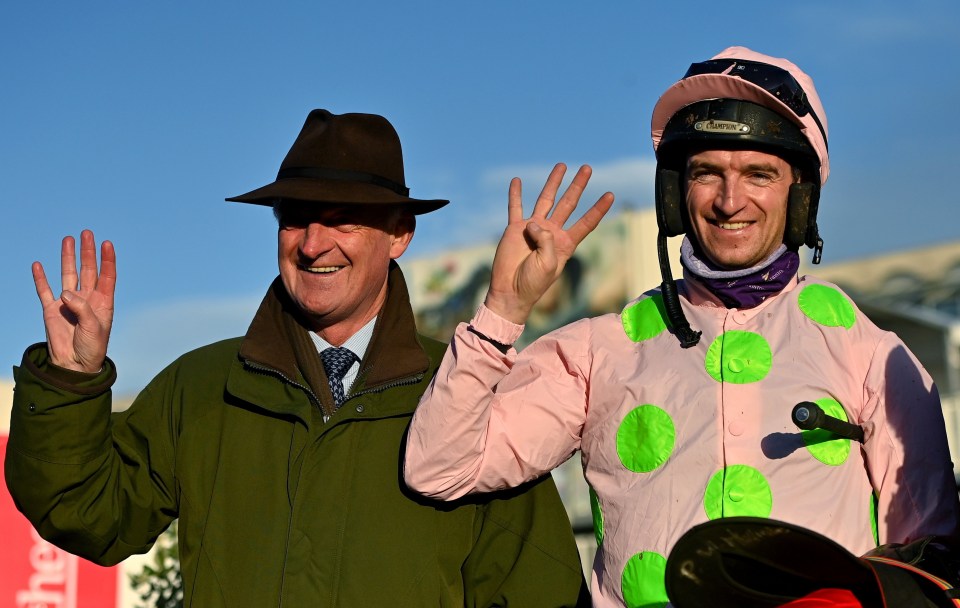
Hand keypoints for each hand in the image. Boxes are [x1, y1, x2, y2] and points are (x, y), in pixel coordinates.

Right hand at [33, 230, 116, 372]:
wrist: (75, 364)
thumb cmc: (92, 347)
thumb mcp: (93, 328)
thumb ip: (82, 309)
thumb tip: (66, 293)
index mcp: (103, 302)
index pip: (107, 275)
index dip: (107, 260)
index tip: (107, 244)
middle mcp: (87, 298)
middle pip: (87, 269)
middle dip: (87, 252)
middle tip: (87, 233)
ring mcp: (68, 302)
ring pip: (67, 274)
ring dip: (68, 257)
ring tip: (69, 239)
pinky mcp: (52, 309)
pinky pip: (45, 290)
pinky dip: (41, 278)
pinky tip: (38, 265)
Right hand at [485, 163, 613, 324]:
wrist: (510, 291)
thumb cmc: (533, 282)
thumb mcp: (548, 263)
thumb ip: (547, 240)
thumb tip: (534, 222)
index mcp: (565, 243)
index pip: (586, 222)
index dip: (598, 209)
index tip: (610, 194)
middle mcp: (552, 232)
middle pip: (568, 203)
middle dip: (578, 186)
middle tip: (587, 168)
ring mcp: (533, 228)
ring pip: (546, 199)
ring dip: (553, 182)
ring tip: (562, 166)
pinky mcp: (515, 229)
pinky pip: (515, 208)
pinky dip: (515, 195)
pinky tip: (516, 181)